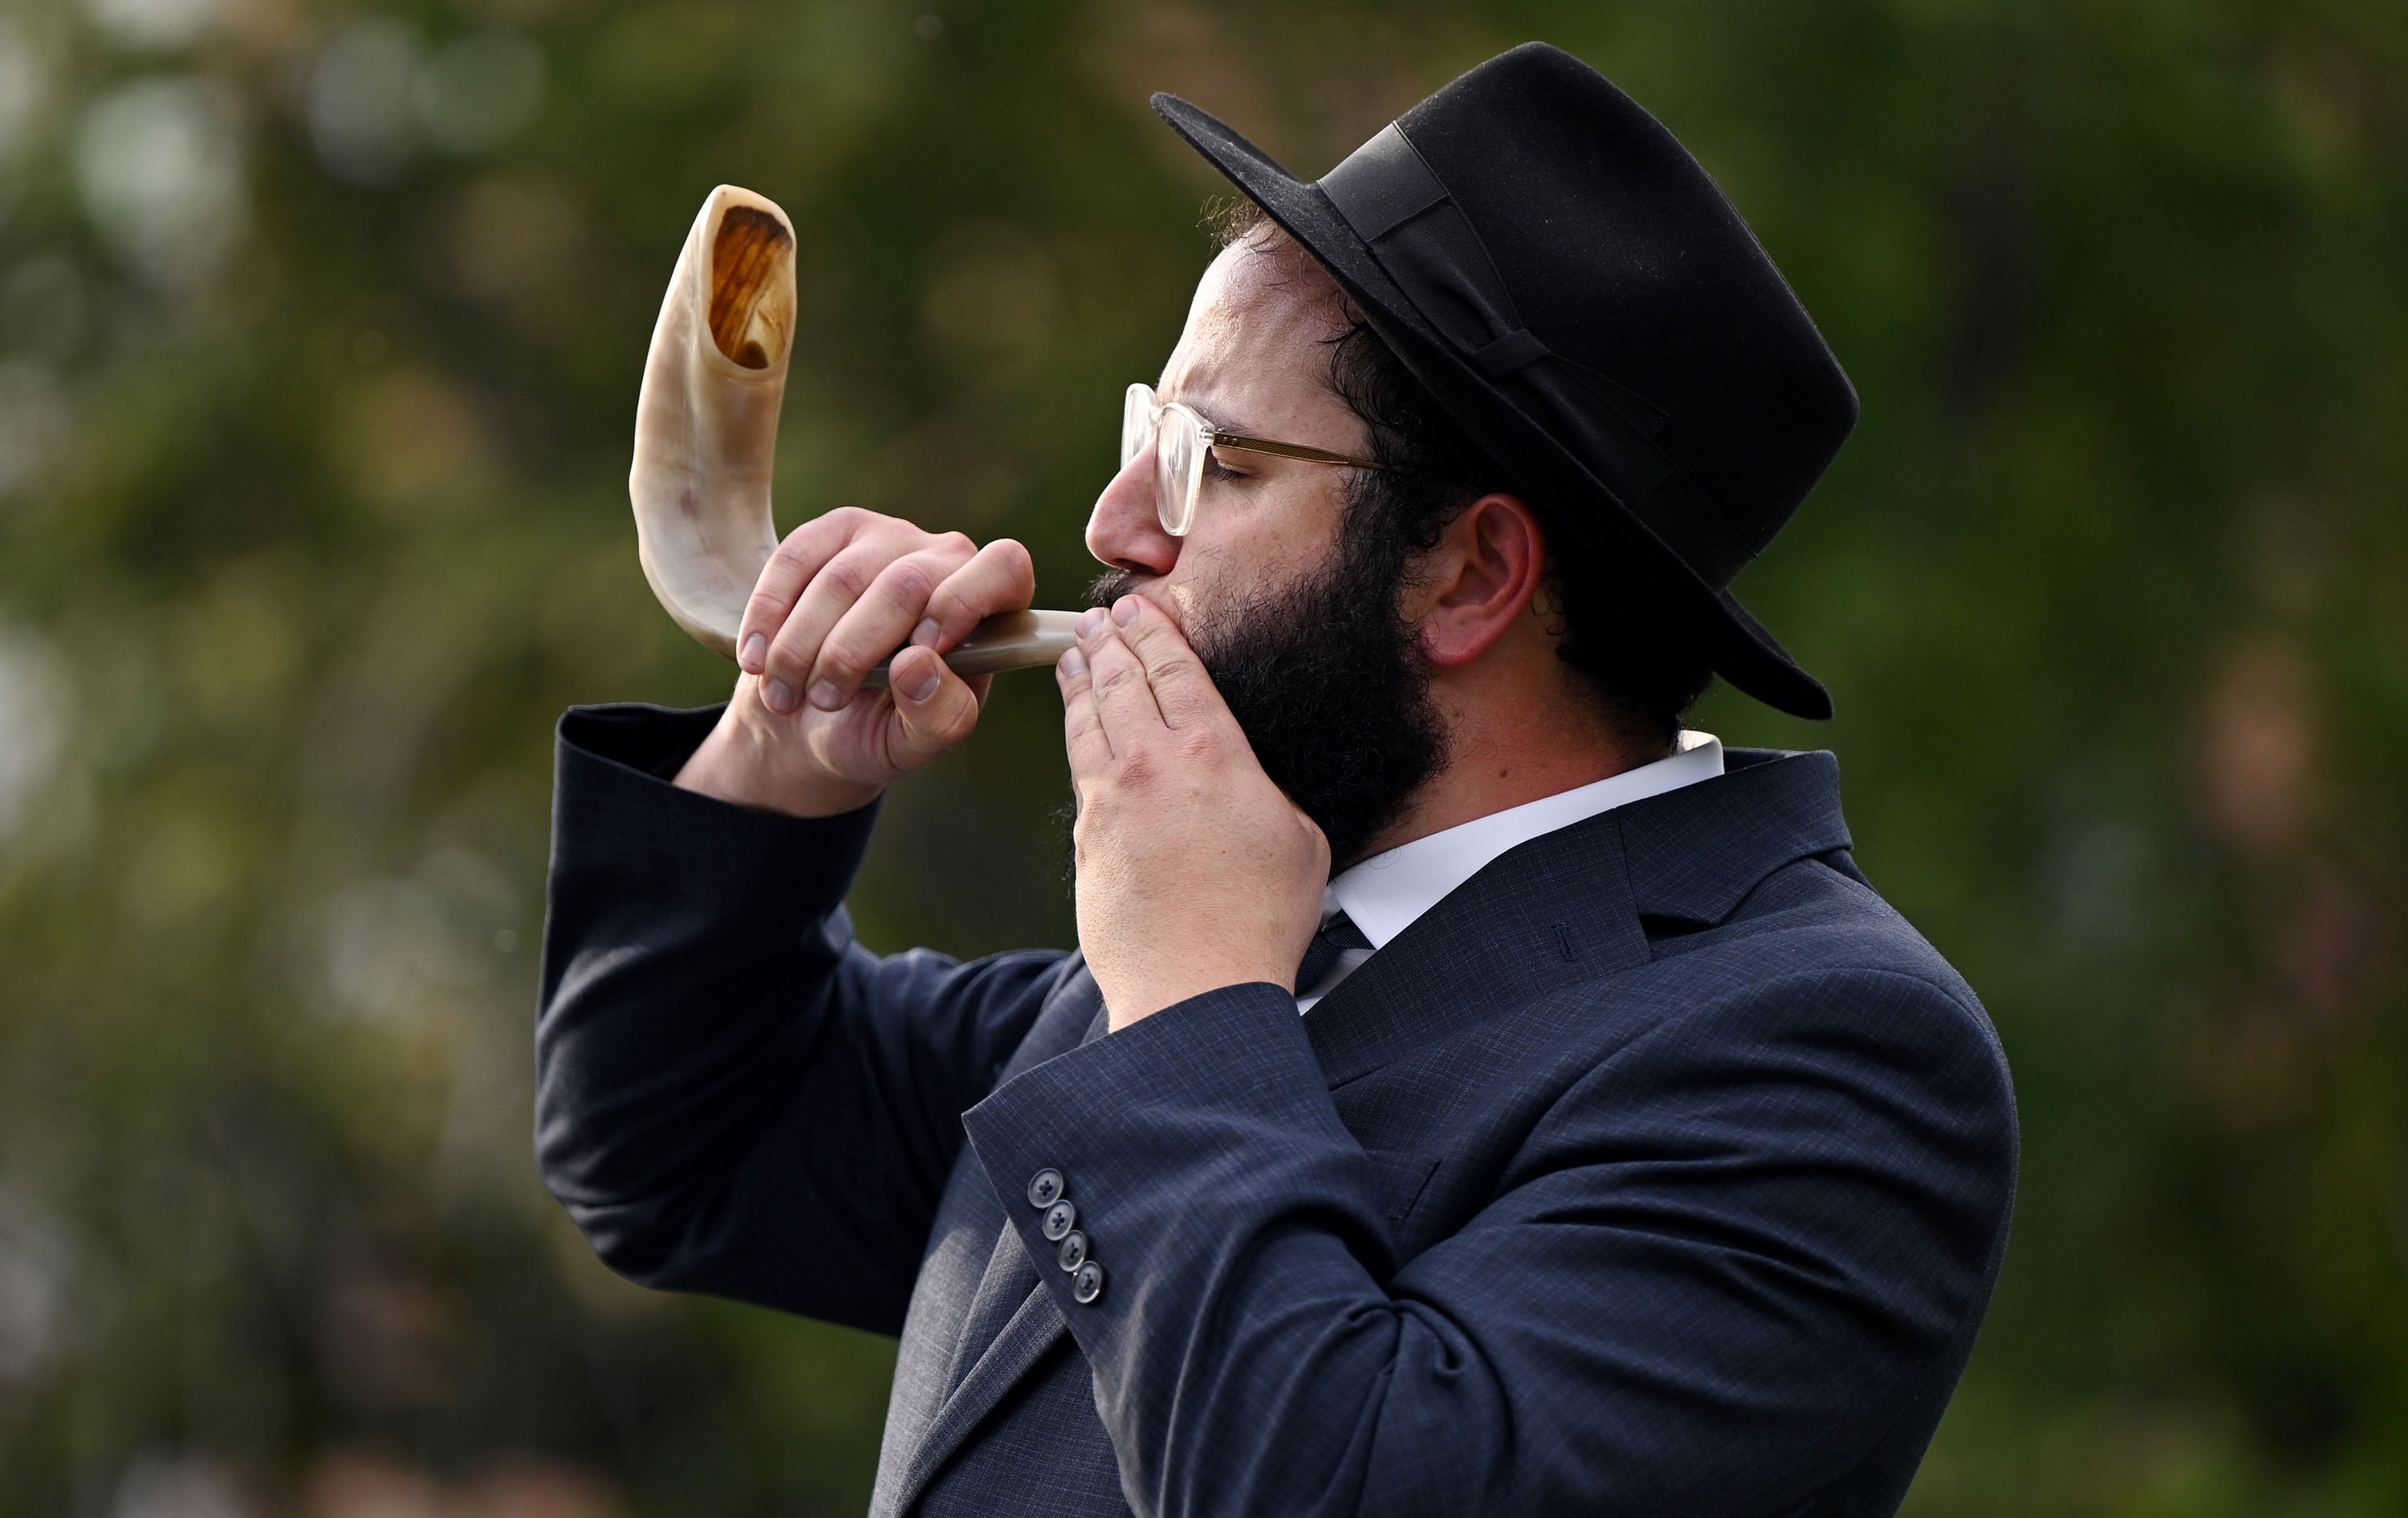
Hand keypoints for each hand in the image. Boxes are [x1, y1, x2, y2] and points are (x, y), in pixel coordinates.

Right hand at [676, 508, 1034, 815]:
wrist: (806, 719)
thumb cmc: (877, 730)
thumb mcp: (913, 746)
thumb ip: (937, 718)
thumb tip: (919, 664)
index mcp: (993, 608)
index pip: (1003, 568)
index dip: (963, 602)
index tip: (919, 652)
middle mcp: (947, 559)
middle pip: (905, 584)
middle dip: (851, 651)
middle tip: (822, 700)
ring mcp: (889, 537)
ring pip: (843, 577)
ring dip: (802, 645)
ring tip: (786, 694)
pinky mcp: (833, 531)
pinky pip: (795, 560)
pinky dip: (769, 616)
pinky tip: (758, 658)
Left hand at [1058, 594, 1328, 1028]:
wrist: (1195, 986)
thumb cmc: (1260, 919)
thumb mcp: (1298, 839)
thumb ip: (1266, 792)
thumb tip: (1246, 783)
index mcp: (1215, 753)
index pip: (1175, 670)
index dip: (1154, 631)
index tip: (1139, 608)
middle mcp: (1155, 764)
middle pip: (1123, 681)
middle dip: (1109, 641)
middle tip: (1099, 617)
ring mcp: (1113, 799)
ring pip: (1089, 719)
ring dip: (1081, 678)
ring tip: (1074, 655)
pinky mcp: (1087, 837)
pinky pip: (1080, 767)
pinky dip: (1076, 731)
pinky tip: (1078, 725)